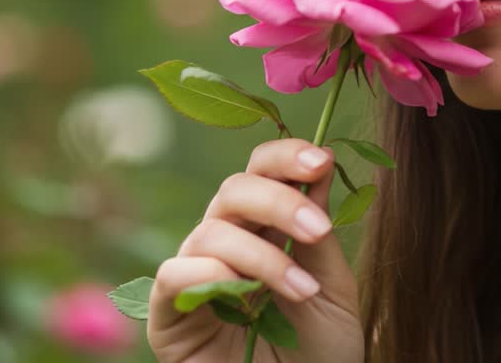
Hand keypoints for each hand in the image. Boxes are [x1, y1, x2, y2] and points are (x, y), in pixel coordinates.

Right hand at [146, 138, 363, 361]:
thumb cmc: (318, 357)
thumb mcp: (333, 290)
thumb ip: (320, 236)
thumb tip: (319, 163)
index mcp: (265, 231)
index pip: (261, 172)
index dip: (285, 157)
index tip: (320, 160)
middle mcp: (225, 246)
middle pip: (234, 189)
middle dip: (279, 201)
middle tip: (317, 230)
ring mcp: (194, 278)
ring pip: (210, 231)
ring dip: (262, 255)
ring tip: (304, 292)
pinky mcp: (168, 317)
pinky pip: (174, 274)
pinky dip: (211, 275)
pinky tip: (247, 298)